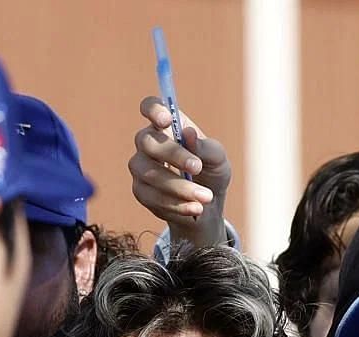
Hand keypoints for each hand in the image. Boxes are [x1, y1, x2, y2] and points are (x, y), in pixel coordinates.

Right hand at [129, 96, 231, 250]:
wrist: (206, 206)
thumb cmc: (211, 173)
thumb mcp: (218, 160)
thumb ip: (206, 147)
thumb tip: (189, 134)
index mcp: (167, 126)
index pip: (150, 106)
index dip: (154, 110)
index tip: (167, 120)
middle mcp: (148, 143)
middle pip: (147, 142)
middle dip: (173, 155)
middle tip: (198, 167)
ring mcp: (140, 167)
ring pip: (150, 173)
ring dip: (180, 186)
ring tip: (206, 197)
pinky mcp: (140, 191)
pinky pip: (153, 197)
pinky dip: (177, 204)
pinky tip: (196, 208)